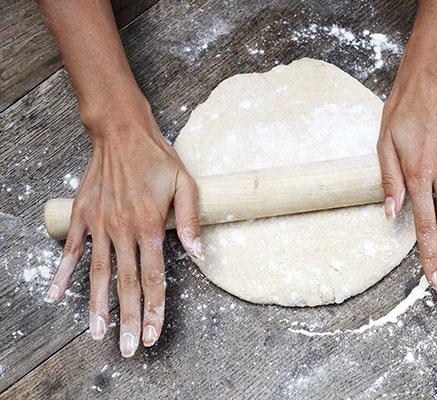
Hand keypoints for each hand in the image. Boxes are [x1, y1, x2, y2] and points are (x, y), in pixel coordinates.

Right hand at [45, 97, 202, 356]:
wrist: (122, 132)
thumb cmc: (158, 159)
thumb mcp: (186, 185)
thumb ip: (189, 222)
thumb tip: (200, 255)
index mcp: (149, 225)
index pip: (154, 276)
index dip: (155, 308)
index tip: (154, 333)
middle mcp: (123, 229)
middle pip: (126, 283)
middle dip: (128, 318)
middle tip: (129, 349)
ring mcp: (100, 224)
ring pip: (98, 273)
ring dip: (97, 306)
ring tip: (97, 333)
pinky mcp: (83, 215)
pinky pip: (72, 249)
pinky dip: (62, 273)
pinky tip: (54, 295)